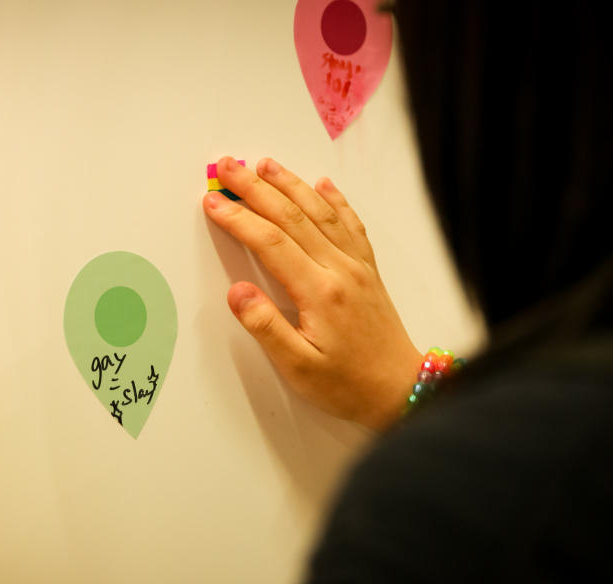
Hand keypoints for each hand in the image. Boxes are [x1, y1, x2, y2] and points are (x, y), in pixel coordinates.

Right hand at [203, 156, 421, 429]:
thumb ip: (266, 327)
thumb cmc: (347, 384)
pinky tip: (323, 185)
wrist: (400, 390)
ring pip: (321, 213)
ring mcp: (357, 266)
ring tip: (265, 164)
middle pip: (293, 217)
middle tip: (228, 166)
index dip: (239, 219)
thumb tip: (237, 292)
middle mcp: (341, 270)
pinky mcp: (368, 270)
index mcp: (320, 292)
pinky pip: (351, 224)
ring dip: (291, 184)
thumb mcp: (298, 367)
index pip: (271, 243)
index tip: (213, 201)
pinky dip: (335, 200)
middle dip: (256, 188)